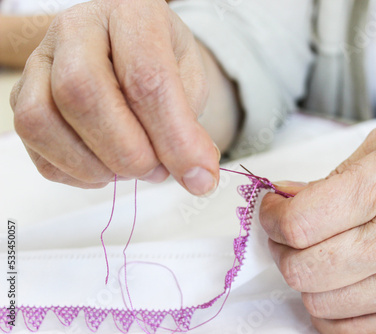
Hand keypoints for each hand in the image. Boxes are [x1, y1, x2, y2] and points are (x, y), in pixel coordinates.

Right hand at [10, 0, 220, 194]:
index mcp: (131, 13)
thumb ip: (190, 124)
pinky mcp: (22, 95)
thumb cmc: (160, 60)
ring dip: (94, 166)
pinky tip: (104, 165)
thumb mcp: (190, 79)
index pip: (146, 77)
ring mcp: (40, 62)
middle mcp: (75, 29)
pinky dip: (74, 172)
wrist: (127, 49)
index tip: (197, 173)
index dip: (173, 136)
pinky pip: (34, 146)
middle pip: (81, 93)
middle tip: (156, 170)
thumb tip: (195, 175)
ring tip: (131, 168)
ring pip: (40, 121)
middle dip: (126, 151)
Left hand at [260, 121, 375, 332]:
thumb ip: (328, 179)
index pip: (301, 223)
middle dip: (281, 249)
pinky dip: (330, 311)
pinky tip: (337, 284)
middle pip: (304, 269)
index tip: (272, 211)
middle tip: (287, 232)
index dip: (271, 219)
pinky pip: (353, 332)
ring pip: (321, 304)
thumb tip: (283, 200)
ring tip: (316, 254)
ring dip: (305, 280)